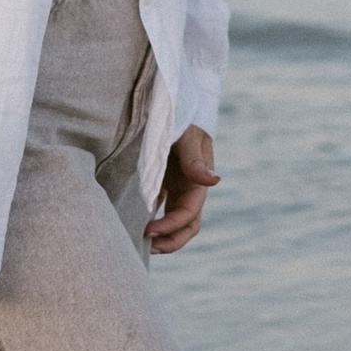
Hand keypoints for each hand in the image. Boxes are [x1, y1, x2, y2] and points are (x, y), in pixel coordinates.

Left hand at [148, 125, 217, 254]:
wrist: (176, 103)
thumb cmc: (184, 117)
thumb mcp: (188, 136)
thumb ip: (196, 159)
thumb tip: (214, 182)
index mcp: (198, 181)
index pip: (188, 214)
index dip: (171, 226)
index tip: (148, 230)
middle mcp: (190, 188)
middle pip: (187, 225)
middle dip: (171, 240)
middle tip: (147, 246)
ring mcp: (178, 186)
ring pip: (175, 220)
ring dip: (163, 235)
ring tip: (141, 241)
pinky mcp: (165, 182)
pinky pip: (162, 207)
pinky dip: (152, 218)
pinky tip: (135, 222)